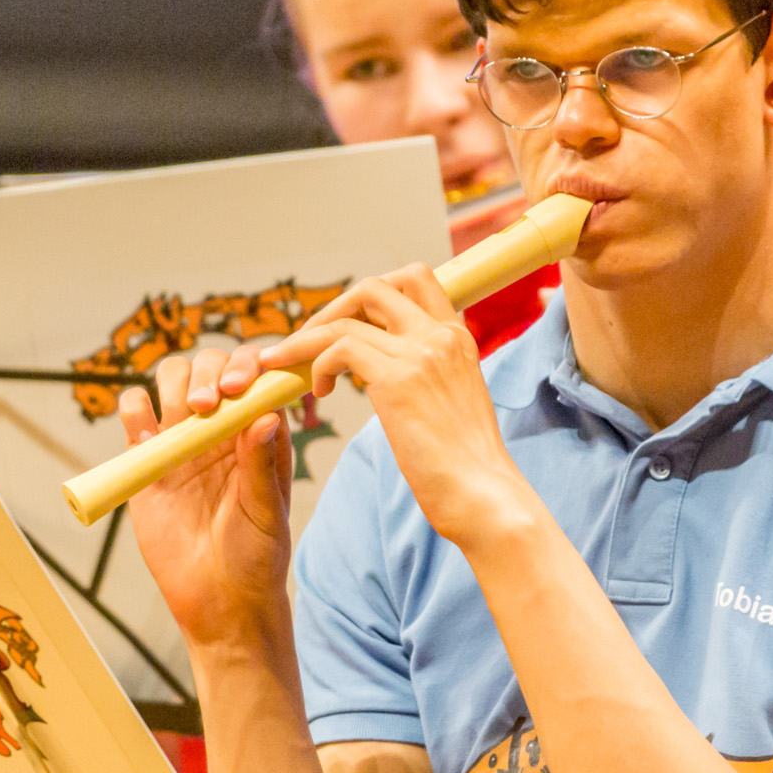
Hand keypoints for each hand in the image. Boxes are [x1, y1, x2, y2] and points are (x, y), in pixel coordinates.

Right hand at [116, 347, 298, 652]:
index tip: (237, 387)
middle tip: (207, 404)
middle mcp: (220, 428)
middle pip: (209, 366)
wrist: (218, 602)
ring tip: (181, 416)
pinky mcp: (146, 461)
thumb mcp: (267, 512)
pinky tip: (147, 433)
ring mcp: (181, 441)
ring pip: (172, 379)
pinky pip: (134, 416)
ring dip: (175, 382)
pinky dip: (135, 408)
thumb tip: (268, 414)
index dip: (245, 366)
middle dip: (208, 372)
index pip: (253, 375)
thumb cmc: (256, 558)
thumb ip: (262, 465)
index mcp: (257, 432)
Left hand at [249, 265, 534, 547]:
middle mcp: (440, 336)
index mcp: (457, 337)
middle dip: (333, 308)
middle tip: (308, 339)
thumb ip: (426, 373)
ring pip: (345, 320)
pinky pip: (338, 350)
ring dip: (306, 339)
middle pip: (375, 286)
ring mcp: (420, 354)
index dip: (371, 296)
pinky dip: (317, 365)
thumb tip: (384, 375)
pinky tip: (319, 392)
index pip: (414, 279)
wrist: (483, 493)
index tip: (348, 324)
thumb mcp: (453, 399)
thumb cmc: (465, 463)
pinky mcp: (398, 381)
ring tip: (289, 365)